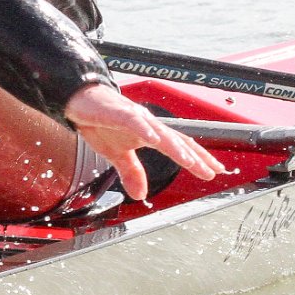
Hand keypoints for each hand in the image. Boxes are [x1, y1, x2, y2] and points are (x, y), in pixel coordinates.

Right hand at [63, 85, 222, 200]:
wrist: (80, 100)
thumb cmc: (100, 122)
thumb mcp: (117, 154)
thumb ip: (132, 172)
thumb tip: (140, 195)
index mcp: (150, 134)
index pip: (179, 146)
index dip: (198, 158)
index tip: (214, 171)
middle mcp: (148, 124)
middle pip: (177, 140)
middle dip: (196, 156)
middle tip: (212, 170)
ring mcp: (135, 118)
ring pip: (160, 132)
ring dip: (176, 147)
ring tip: (190, 161)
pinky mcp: (118, 113)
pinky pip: (134, 122)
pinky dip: (145, 129)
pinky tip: (154, 139)